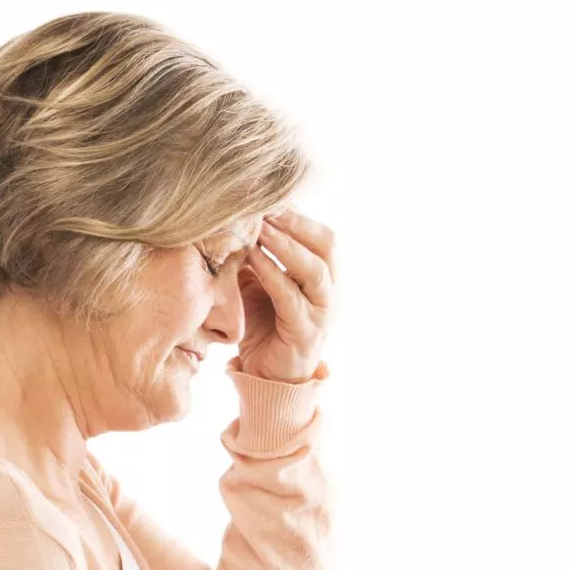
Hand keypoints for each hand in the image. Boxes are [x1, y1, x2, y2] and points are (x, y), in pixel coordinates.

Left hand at [234, 207, 333, 381]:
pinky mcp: (307, 333)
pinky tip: (254, 258)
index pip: (320, 233)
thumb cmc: (262, 325)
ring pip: (314, 269)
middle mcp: (329, 290)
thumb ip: (255, 254)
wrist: (264, 376)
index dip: (298, 213)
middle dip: (298, 222)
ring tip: (262, 227)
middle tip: (268, 204)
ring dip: (287, 245)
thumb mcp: (257, 283)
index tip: (269, 194)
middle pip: (327, 244)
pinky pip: (292, 297)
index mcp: (323, 274)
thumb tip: (239, 218)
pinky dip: (273, 274)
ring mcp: (322, 312)